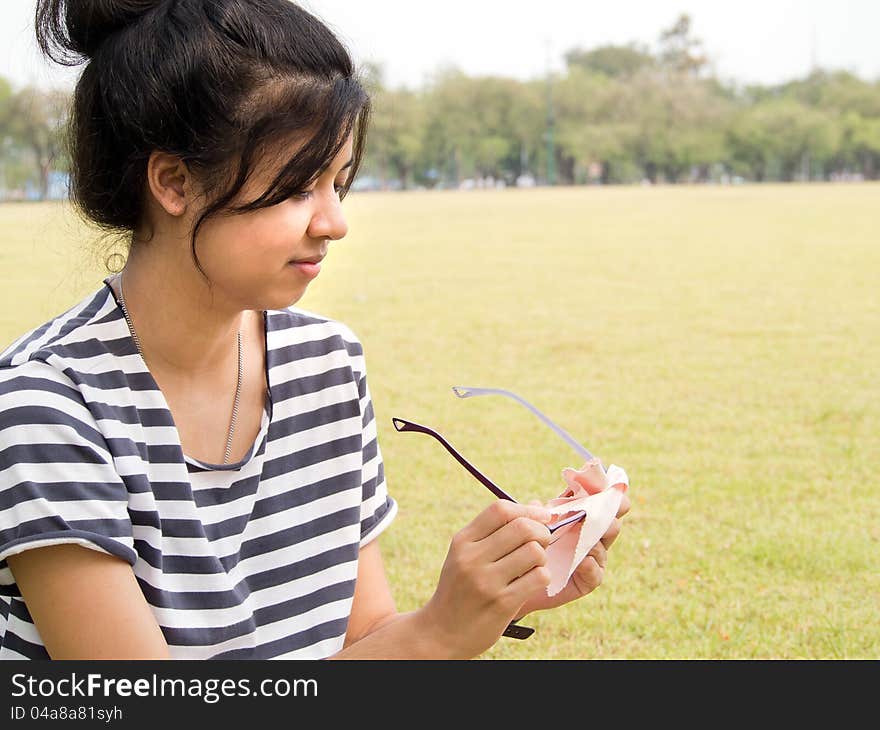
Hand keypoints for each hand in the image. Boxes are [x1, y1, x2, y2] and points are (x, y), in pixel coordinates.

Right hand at [419, 501, 553, 658]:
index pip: (500, 510)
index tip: (542, 517)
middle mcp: (472, 558)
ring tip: (534, 566)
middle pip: (523, 528)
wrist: (441, 632)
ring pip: (534, 552)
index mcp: (463, 541)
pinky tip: (532, 582)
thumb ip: (497, 530)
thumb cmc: (460, 588)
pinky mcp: (501, 603)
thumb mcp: (466, 554)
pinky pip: (538, 578)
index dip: (527, 510)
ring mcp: (486, 581)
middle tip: (542, 543)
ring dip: (542, 558)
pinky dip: (543, 577)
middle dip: (542, 532)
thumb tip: (537, 505)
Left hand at [515, 489, 630, 617]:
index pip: (600, 502)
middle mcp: (590, 536)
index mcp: (580, 517)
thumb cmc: (524, 547)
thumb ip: (534, 514)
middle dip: (608, 515)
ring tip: (585, 536)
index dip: (607, 493)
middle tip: (599, 510)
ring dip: (595, 540)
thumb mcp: (529, 526)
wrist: (517, 581)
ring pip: (603, 546)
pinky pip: (596, 573)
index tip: (606, 484)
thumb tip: (537, 504)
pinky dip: (590, 566)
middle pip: (611, 522)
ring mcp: (592, 558)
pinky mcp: (588, 580)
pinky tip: (583, 561)